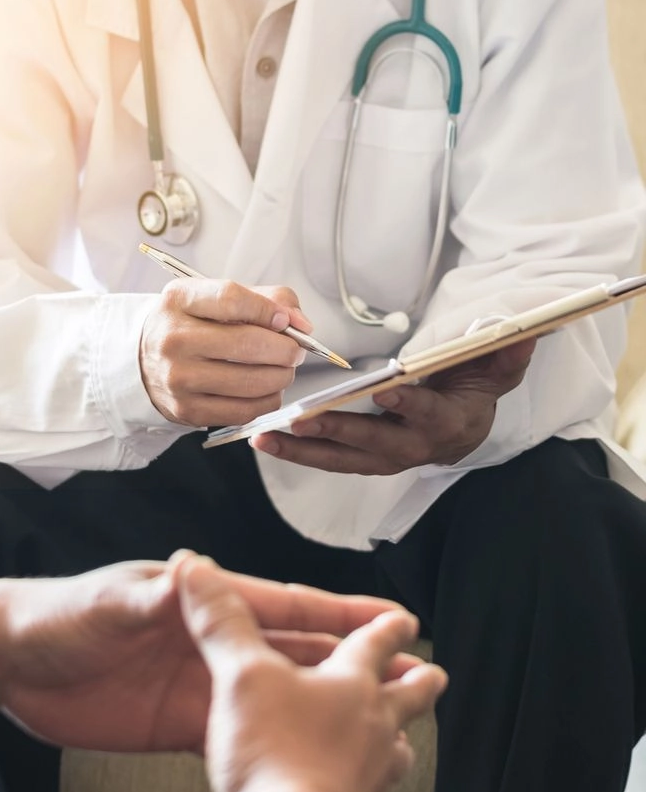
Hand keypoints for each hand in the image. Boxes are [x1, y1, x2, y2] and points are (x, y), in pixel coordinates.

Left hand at [0, 557, 407, 752]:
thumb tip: (192, 573)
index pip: (285, 605)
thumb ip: (155, 595)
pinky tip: (306, 750)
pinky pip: (239, 729)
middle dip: (350, 660)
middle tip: (403, 669)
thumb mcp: (109, 602)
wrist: (15, 664)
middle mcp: (212, 643)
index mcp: (204, 603)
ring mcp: (201, 683)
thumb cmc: (59, 616)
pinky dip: (274, 738)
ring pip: (278, 693)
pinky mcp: (180, 722)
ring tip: (372, 714)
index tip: (389, 617)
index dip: (339, 611)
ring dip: (323, 701)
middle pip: (296, 651)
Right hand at [139, 279, 312, 426]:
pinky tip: (267, 390)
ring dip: (281, 377)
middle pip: (246, 344)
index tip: (286, 321)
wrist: (145, 361)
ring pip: (252, 382)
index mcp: (179, 300)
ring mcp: (179, 378)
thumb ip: (266, 299)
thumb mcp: (217, 298)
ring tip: (283, 370)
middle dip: (285, 349)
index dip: (268, 311)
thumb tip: (302, 324)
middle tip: (296, 351)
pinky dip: (267, 400)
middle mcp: (173, 339)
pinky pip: (245, 410)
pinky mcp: (188, 411)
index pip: (232, 300)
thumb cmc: (192, 325)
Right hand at [178, 557, 446, 791]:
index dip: (386, 625)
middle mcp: (373, 726)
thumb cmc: (277, 755)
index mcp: (350, 683)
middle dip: (417, 680)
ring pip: (396, 750)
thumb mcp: (242, 675)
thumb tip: (199, 574)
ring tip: (399, 741)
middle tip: (433, 673)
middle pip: (407, 696)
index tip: (403, 618)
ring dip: (397, 740)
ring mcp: (372, 777)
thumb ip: (222, 624)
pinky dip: (368, 791)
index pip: (374, 642)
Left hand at [251, 339, 535, 472]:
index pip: (427, 414)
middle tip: (302, 420)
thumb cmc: (473, 389)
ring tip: (264, 438)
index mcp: (446, 422)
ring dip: (303, 451)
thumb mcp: (497, 368)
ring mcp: (384, 458)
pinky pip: (329, 460)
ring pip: (342, 459)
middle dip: (337, 432)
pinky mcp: (363, 461)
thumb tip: (528, 330)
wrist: (464, 427)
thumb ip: (506, 351)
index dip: (409, 405)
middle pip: (373, 443)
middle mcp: (413, 446)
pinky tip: (266, 441)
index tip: (386, 391)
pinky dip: (299, 453)